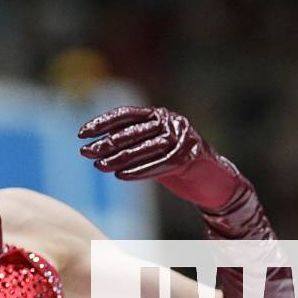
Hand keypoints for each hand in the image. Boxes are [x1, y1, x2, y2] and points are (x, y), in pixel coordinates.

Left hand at [77, 105, 243, 211]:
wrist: (216, 182)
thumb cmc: (179, 167)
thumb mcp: (152, 151)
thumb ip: (132, 146)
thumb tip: (96, 148)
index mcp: (160, 115)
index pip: (126, 114)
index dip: (102, 123)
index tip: (82, 134)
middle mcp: (172, 122)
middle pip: (133, 131)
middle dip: (106, 142)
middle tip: (85, 152)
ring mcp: (183, 138)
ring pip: (145, 147)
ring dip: (119, 158)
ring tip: (99, 166)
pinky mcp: (191, 156)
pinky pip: (160, 163)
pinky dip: (139, 170)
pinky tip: (121, 176)